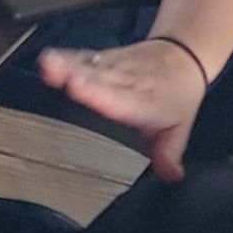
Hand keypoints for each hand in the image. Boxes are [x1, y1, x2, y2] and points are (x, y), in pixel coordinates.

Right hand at [39, 38, 205, 179]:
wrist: (183, 56)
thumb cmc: (178, 95)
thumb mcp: (179, 128)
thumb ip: (168, 154)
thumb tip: (171, 176)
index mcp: (146, 102)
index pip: (122, 101)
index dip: (101, 97)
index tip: (81, 90)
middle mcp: (129, 82)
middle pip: (103, 81)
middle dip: (83, 81)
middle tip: (63, 79)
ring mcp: (117, 67)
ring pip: (92, 67)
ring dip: (69, 66)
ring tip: (49, 64)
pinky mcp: (107, 57)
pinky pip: (87, 58)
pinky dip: (68, 58)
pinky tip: (49, 58)